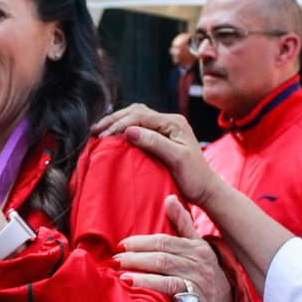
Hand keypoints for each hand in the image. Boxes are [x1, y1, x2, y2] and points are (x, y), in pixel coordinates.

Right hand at [93, 104, 221, 207]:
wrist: (206, 189)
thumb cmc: (194, 177)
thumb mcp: (176, 159)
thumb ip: (154, 143)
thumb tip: (129, 131)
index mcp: (173, 122)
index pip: (140, 116)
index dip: (119, 124)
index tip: (103, 137)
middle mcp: (169, 121)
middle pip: (136, 112)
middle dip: (114, 119)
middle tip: (95, 130)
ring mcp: (166, 128)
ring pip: (136, 117)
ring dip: (117, 122)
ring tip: (100, 131)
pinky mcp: (162, 137)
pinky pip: (139, 127)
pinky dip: (124, 129)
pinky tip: (113, 136)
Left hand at [116, 195, 233, 301]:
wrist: (228, 299)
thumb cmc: (203, 267)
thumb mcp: (197, 243)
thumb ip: (182, 222)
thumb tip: (169, 198)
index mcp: (196, 250)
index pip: (165, 243)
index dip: (141, 243)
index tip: (121, 245)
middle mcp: (199, 269)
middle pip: (164, 262)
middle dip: (137, 260)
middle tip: (115, 262)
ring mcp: (200, 292)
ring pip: (170, 284)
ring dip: (147, 282)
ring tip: (124, 280)